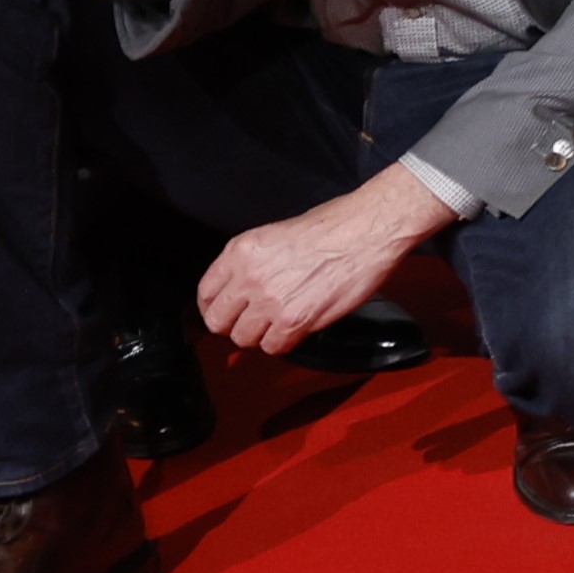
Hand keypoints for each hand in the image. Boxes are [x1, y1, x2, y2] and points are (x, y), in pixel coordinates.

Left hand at [195, 166, 453, 356]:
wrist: (368, 229)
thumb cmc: (334, 225)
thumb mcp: (276, 233)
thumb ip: (252, 262)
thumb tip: (242, 289)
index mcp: (241, 251)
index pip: (205, 294)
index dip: (216, 308)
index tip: (228, 313)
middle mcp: (249, 277)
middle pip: (219, 323)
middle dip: (235, 326)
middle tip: (254, 323)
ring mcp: (270, 300)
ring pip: (245, 339)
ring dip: (262, 335)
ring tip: (281, 323)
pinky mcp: (295, 319)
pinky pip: (274, 347)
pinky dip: (285, 343)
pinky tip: (297, 327)